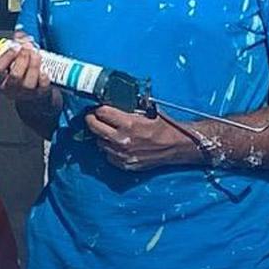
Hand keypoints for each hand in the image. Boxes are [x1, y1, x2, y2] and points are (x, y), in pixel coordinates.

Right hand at [0, 32, 55, 104]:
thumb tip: (22, 36)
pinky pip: (41, 88)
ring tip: (37, 54)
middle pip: (15, 75)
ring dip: (34, 66)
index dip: (7, 56)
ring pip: (28, 83)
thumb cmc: (17, 66)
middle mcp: (8, 88)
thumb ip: (15, 42)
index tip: (16, 46)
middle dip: (23, 59)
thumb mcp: (12, 55)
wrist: (28, 85)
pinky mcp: (37, 95)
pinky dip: (44, 77)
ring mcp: (23, 93)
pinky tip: (44, 68)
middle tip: (29, 47)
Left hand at [84, 105, 199, 171]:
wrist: (177, 146)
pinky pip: (107, 155)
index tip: (98, 109)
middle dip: (92, 119)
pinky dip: (109, 149)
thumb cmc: (164, 127)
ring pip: (99, 142)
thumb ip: (128, 109)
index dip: (99, 109)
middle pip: (94, 127)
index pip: (102, 113)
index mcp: (129, 124)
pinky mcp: (124, 164)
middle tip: (93, 117)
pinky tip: (116, 144)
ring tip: (109, 131)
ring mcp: (122, 154)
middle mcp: (122, 140)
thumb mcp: (148, 112)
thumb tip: (111, 104)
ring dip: (102, 135)